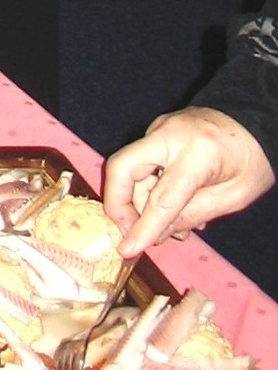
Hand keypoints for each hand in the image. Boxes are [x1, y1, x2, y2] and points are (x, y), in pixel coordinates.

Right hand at [103, 107, 274, 256]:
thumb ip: (196, 213)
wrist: (252, 119)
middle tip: (130, 232)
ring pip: (131, 170)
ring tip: (172, 225)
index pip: (162, 198)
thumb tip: (158, 234)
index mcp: (197, 153)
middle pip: (123, 167)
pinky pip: (142, 164)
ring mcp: (158, 129)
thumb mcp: (236, 196)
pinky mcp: (155, 131)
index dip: (143, 227)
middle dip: (118, 204)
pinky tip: (173, 203)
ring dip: (141, 202)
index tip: (127, 250)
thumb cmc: (251, 159)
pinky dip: (149, 188)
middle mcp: (169, 135)